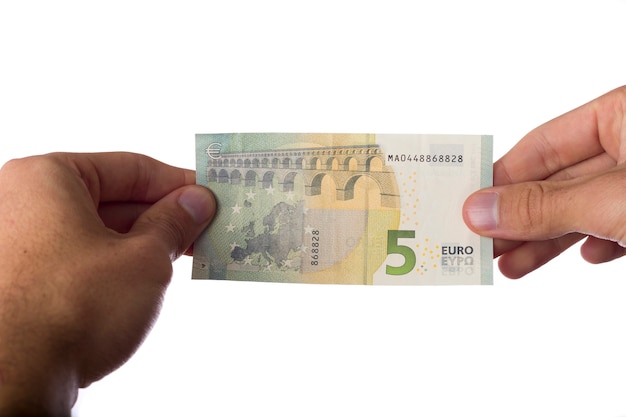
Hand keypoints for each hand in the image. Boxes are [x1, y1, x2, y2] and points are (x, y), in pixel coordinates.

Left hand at [0, 153, 215, 415]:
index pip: (131, 168)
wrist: (13, 378)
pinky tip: (148, 278)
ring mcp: (16, 244)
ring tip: (184, 255)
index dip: (178, 183)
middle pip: (112, 199)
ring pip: (97, 231)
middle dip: (163, 216)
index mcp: (47, 178)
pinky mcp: (20, 280)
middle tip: (204, 228)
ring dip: (143, 243)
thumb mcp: (144, 258)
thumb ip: (174, 223)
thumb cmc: (70, 307)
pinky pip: (79, 258)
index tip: (209, 196)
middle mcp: (22, 203)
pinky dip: (116, 264)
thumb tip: (195, 203)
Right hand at [463, 86, 625, 278]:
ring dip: (547, 239)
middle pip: (558, 181)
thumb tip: (479, 210)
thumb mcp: (616, 201)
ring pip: (584, 208)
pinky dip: (593, 242)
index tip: (468, 206)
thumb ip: (545, 206)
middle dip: (520, 217)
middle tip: (480, 243)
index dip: (502, 177)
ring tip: (511, 264)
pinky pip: (615, 225)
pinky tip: (584, 257)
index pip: (544, 143)